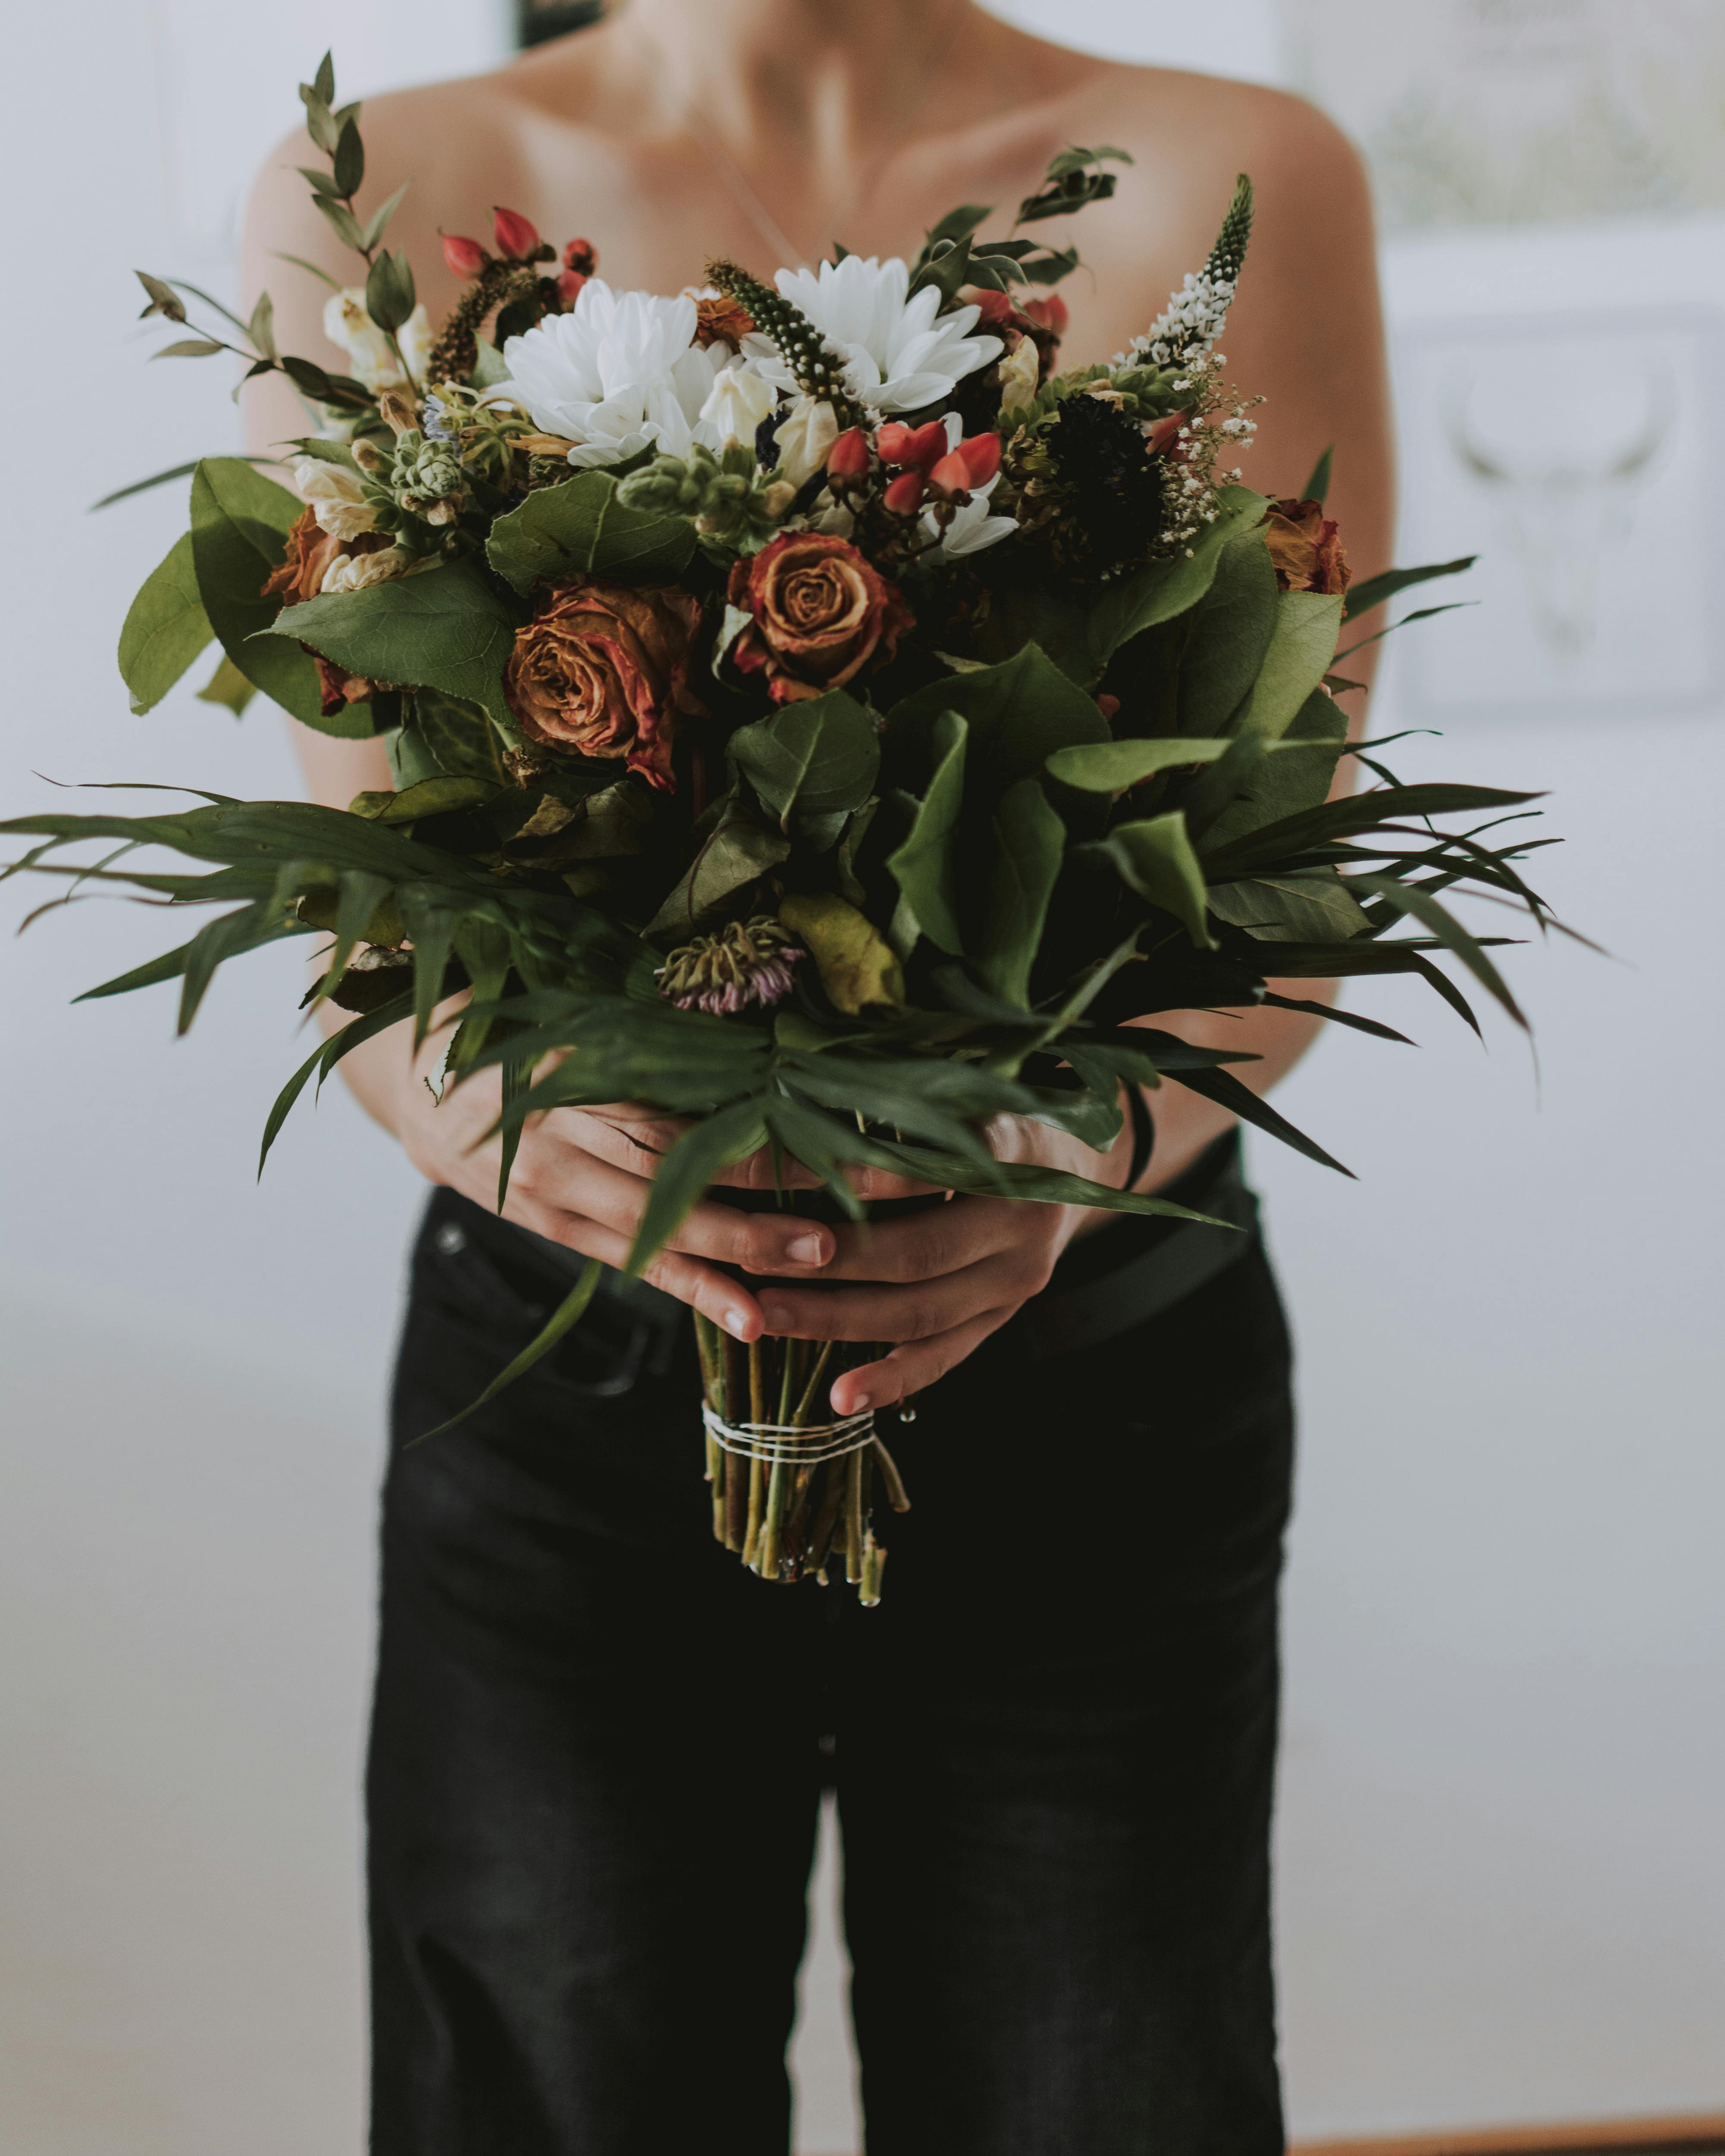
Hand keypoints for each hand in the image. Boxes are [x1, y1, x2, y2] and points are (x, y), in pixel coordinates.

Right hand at [387, 1023, 935, 1345]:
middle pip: (684, 1170)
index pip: (685, 1104)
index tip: (836, 1128)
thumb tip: (765, 1029)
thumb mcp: (579, 1011)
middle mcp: (565, 1137)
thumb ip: (657, 1027)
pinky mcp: (556, 1231)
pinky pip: (636, 1264)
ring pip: (664, 1227)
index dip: (764, 1122)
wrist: (419, 1086)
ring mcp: (556, 1193)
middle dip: (774, 1194)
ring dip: (745, 1249)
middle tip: (852, 1212)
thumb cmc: (517, 1031)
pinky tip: (751, 1319)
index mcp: (576, 1070)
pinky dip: (696, 1291)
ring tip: (820, 1265)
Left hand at [751, 1112, 1131, 1416]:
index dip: (859, 1177)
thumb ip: (912, 1101)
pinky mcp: (1003, 1315)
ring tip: (768, 1318)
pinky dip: (892, 1377)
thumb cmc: (997, 1114)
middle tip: (754, 1258)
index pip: (931, 1167)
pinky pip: (946, 1355)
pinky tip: (840, 1397)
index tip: (782, 1175)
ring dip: (841, 1319)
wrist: (1081, 1164)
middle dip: (831, 1261)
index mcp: (1015, 1151)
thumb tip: (803, 1095)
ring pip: (924, 1310)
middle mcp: (1023, 1220)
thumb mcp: (971, 1090)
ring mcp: (1018, 1278)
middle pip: (921, 1251)